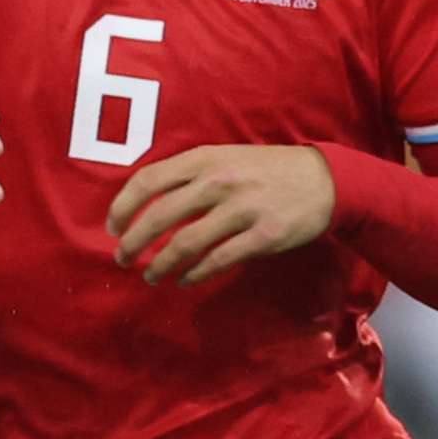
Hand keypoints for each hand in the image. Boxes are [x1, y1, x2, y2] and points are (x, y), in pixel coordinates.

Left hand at [108, 145, 334, 285]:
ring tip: (151, 275)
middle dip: (134, 243)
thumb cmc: (266, 170)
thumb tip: (147, 205)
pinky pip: (218, 260)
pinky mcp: (262, 236)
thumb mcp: (225, 158)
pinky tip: (185, 280)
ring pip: (186, 244)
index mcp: (204, 158)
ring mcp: (241, 209)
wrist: (324, 180)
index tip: (113, 228)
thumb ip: (190, 175)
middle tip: (123, 259)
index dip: (123, 208)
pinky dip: (195, 274)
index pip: (148, 181)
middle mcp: (218, 182)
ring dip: (161, 264)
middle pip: (161, 217)